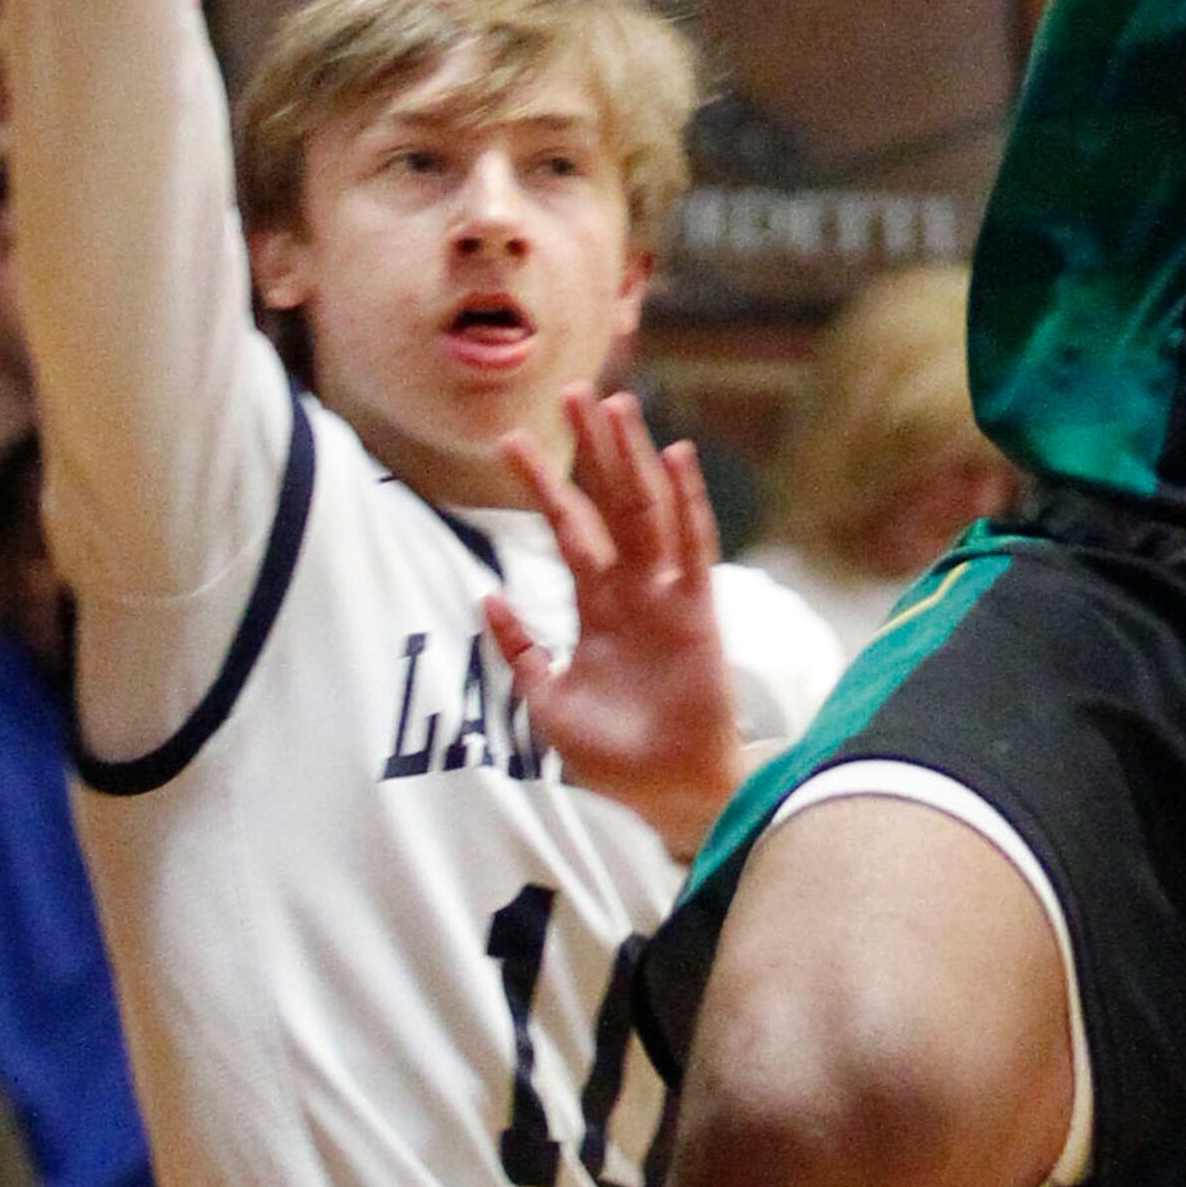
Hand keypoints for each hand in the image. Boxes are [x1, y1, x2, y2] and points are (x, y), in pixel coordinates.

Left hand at [483, 389, 744, 857]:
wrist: (668, 793)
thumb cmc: (615, 755)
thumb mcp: (546, 700)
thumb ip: (520, 649)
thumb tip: (487, 597)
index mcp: (597, 607)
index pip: (566, 531)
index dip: (541, 485)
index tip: (509, 440)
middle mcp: (632, 590)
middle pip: (609, 503)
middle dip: (591, 450)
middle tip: (571, 393)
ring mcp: (666, 596)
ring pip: (646, 510)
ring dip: (631, 458)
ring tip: (615, 405)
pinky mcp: (698, 612)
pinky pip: (691, 546)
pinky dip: (685, 501)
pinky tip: (675, 457)